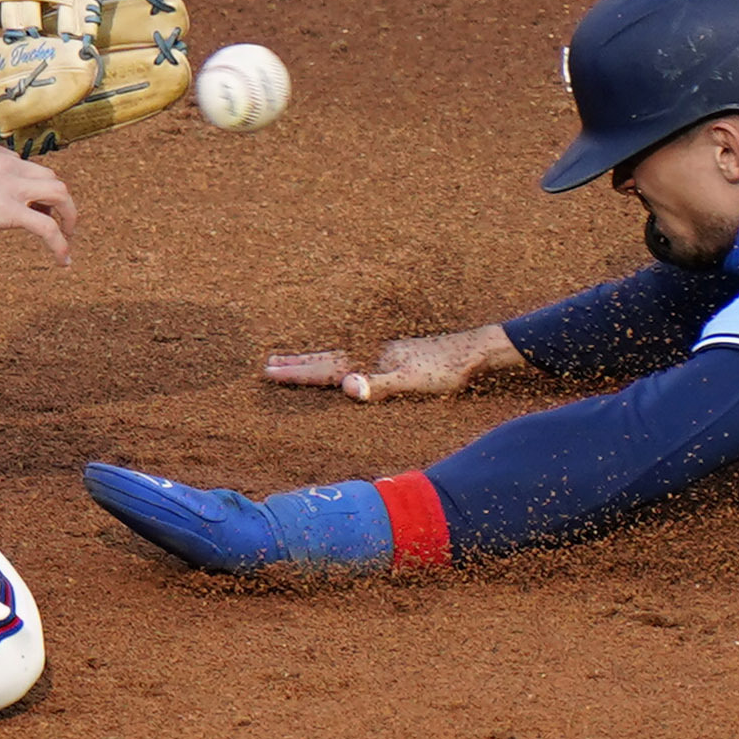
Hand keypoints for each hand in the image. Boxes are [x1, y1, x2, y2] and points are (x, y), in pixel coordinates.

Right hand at [0, 137, 77, 264]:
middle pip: (48, 177)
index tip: (24, 198)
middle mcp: (8, 166)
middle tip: (50, 218)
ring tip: (67, 237)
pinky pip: (47, 229)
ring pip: (60, 195)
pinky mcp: (11, 212)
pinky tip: (62, 259)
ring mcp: (13, 188)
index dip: (26, 182)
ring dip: (68, 216)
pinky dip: (59, 244)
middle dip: (55, 198)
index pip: (20, 164)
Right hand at [264, 324, 521, 401]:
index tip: (267, 372)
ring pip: (337, 355)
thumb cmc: (445, 370)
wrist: (472, 351)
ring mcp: (379, 351)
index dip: (296, 373)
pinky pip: (352, 356)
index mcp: (369, 359)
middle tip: (266, 362)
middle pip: (325, 358)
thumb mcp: (412, 382)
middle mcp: (370, 351)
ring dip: (313, 358)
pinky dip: (336, 358)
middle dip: (296, 362)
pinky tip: (340, 361)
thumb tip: (345, 386)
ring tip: (291, 357)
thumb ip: (379, 385)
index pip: (325, 369)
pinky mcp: (391, 354)